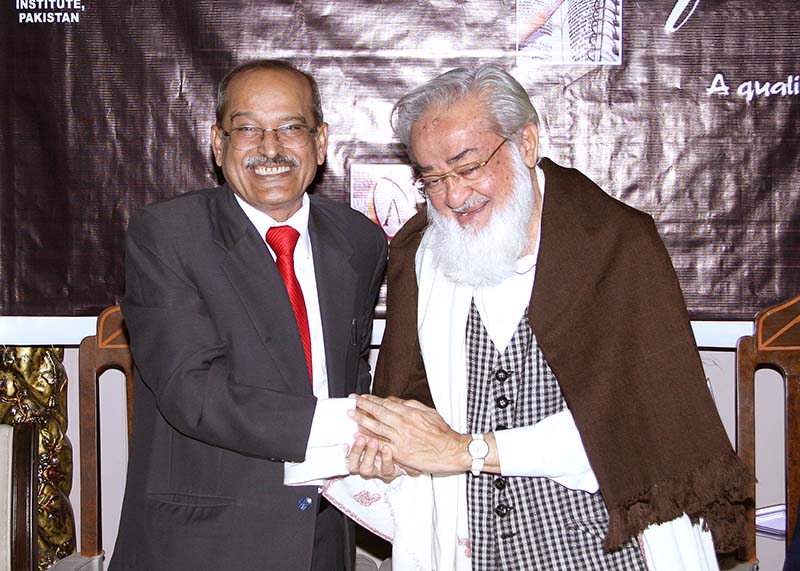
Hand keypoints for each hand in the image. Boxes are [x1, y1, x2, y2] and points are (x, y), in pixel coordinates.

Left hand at [353, 395, 470, 475]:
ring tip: (351, 415)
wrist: (452, 451)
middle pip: (378, 413)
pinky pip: (382, 444)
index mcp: (410, 413)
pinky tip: (361, 437)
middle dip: (363, 407)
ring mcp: (401, 439)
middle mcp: (404, 424)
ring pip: (377, 427)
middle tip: (352, 402)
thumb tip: (395, 402)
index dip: (372, 400)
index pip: (386, 404)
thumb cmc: (443, 433)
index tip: (362, 397)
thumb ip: (410, 405)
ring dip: (362, 421)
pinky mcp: (401, 453)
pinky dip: (371, 440)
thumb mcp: (429, 412)